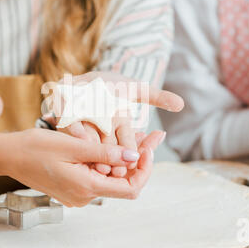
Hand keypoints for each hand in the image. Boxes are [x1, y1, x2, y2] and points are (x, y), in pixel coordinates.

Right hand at [0, 128, 163, 206]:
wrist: (9, 155)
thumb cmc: (35, 148)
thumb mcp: (73, 145)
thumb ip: (105, 154)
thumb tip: (133, 158)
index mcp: (86, 187)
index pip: (130, 188)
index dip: (144, 169)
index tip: (148, 147)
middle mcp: (84, 196)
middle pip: (123, 182)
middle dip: (138, 159)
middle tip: (148, 134)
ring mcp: (77, 194)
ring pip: (111, 178)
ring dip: (124, 158)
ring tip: (134, 133)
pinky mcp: (72, 187)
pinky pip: (97, 176)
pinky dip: (108, 161)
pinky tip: (113, 143)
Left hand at [48, 72, 179, 175]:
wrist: (86, 76)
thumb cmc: (112, 85)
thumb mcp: (135, 89)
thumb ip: (156, 97)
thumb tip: (181, 104)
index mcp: (118, 125)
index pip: (127, 141)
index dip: (129, 151)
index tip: (133, 162)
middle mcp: (101, 129)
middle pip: (106, 146)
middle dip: (108, 158)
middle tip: (109, 171)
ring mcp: (83, 123)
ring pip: (87, 138)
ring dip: (90, 147)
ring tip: (92, 155)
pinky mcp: (66, 115)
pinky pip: (68, 122)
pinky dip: (71, 128)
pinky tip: (74, 132)